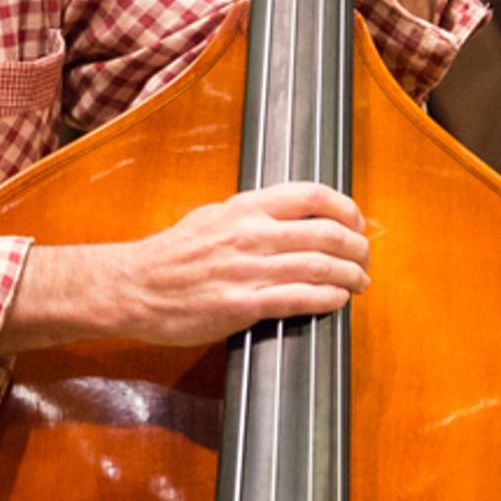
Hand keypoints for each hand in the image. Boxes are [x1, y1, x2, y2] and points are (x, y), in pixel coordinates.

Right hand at [111, 181, 368, 345]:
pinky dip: (328, 299)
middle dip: (358, 248)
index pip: (311, 196)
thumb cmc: (172, 255)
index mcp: (244, 208)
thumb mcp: (211, 216)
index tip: (357, 223)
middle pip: (326, 233)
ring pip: (320, 267)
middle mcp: (250, 234)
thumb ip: (250, 215)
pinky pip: (300, 299)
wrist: (135, 287)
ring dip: (351, 276)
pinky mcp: (243, 305)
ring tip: (361, 283)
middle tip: (365, 259)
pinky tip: (337, 301)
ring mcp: (248, 270)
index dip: (346, 209)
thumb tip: (287, 216)